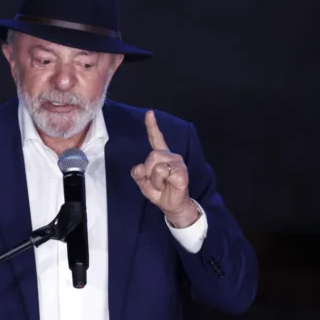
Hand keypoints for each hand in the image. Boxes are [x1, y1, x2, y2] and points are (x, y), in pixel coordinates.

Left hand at [131, 111, 199, 227]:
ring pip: (155, 165)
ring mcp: (178, 162)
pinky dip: (160, 182)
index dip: (152, 126)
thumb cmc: (160, 193)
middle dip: (148, 172)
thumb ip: (138, 174)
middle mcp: (171, 156)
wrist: (172, 206)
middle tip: (156, 182)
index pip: (156, 139)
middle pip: (151, 156)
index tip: (149, 113)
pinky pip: (162, 172)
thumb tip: (138, 168)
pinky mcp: (181, 171)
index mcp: (161, 156)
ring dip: (154, 179)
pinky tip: (168, 186)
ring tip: (162, 185)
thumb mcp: (144, 184)